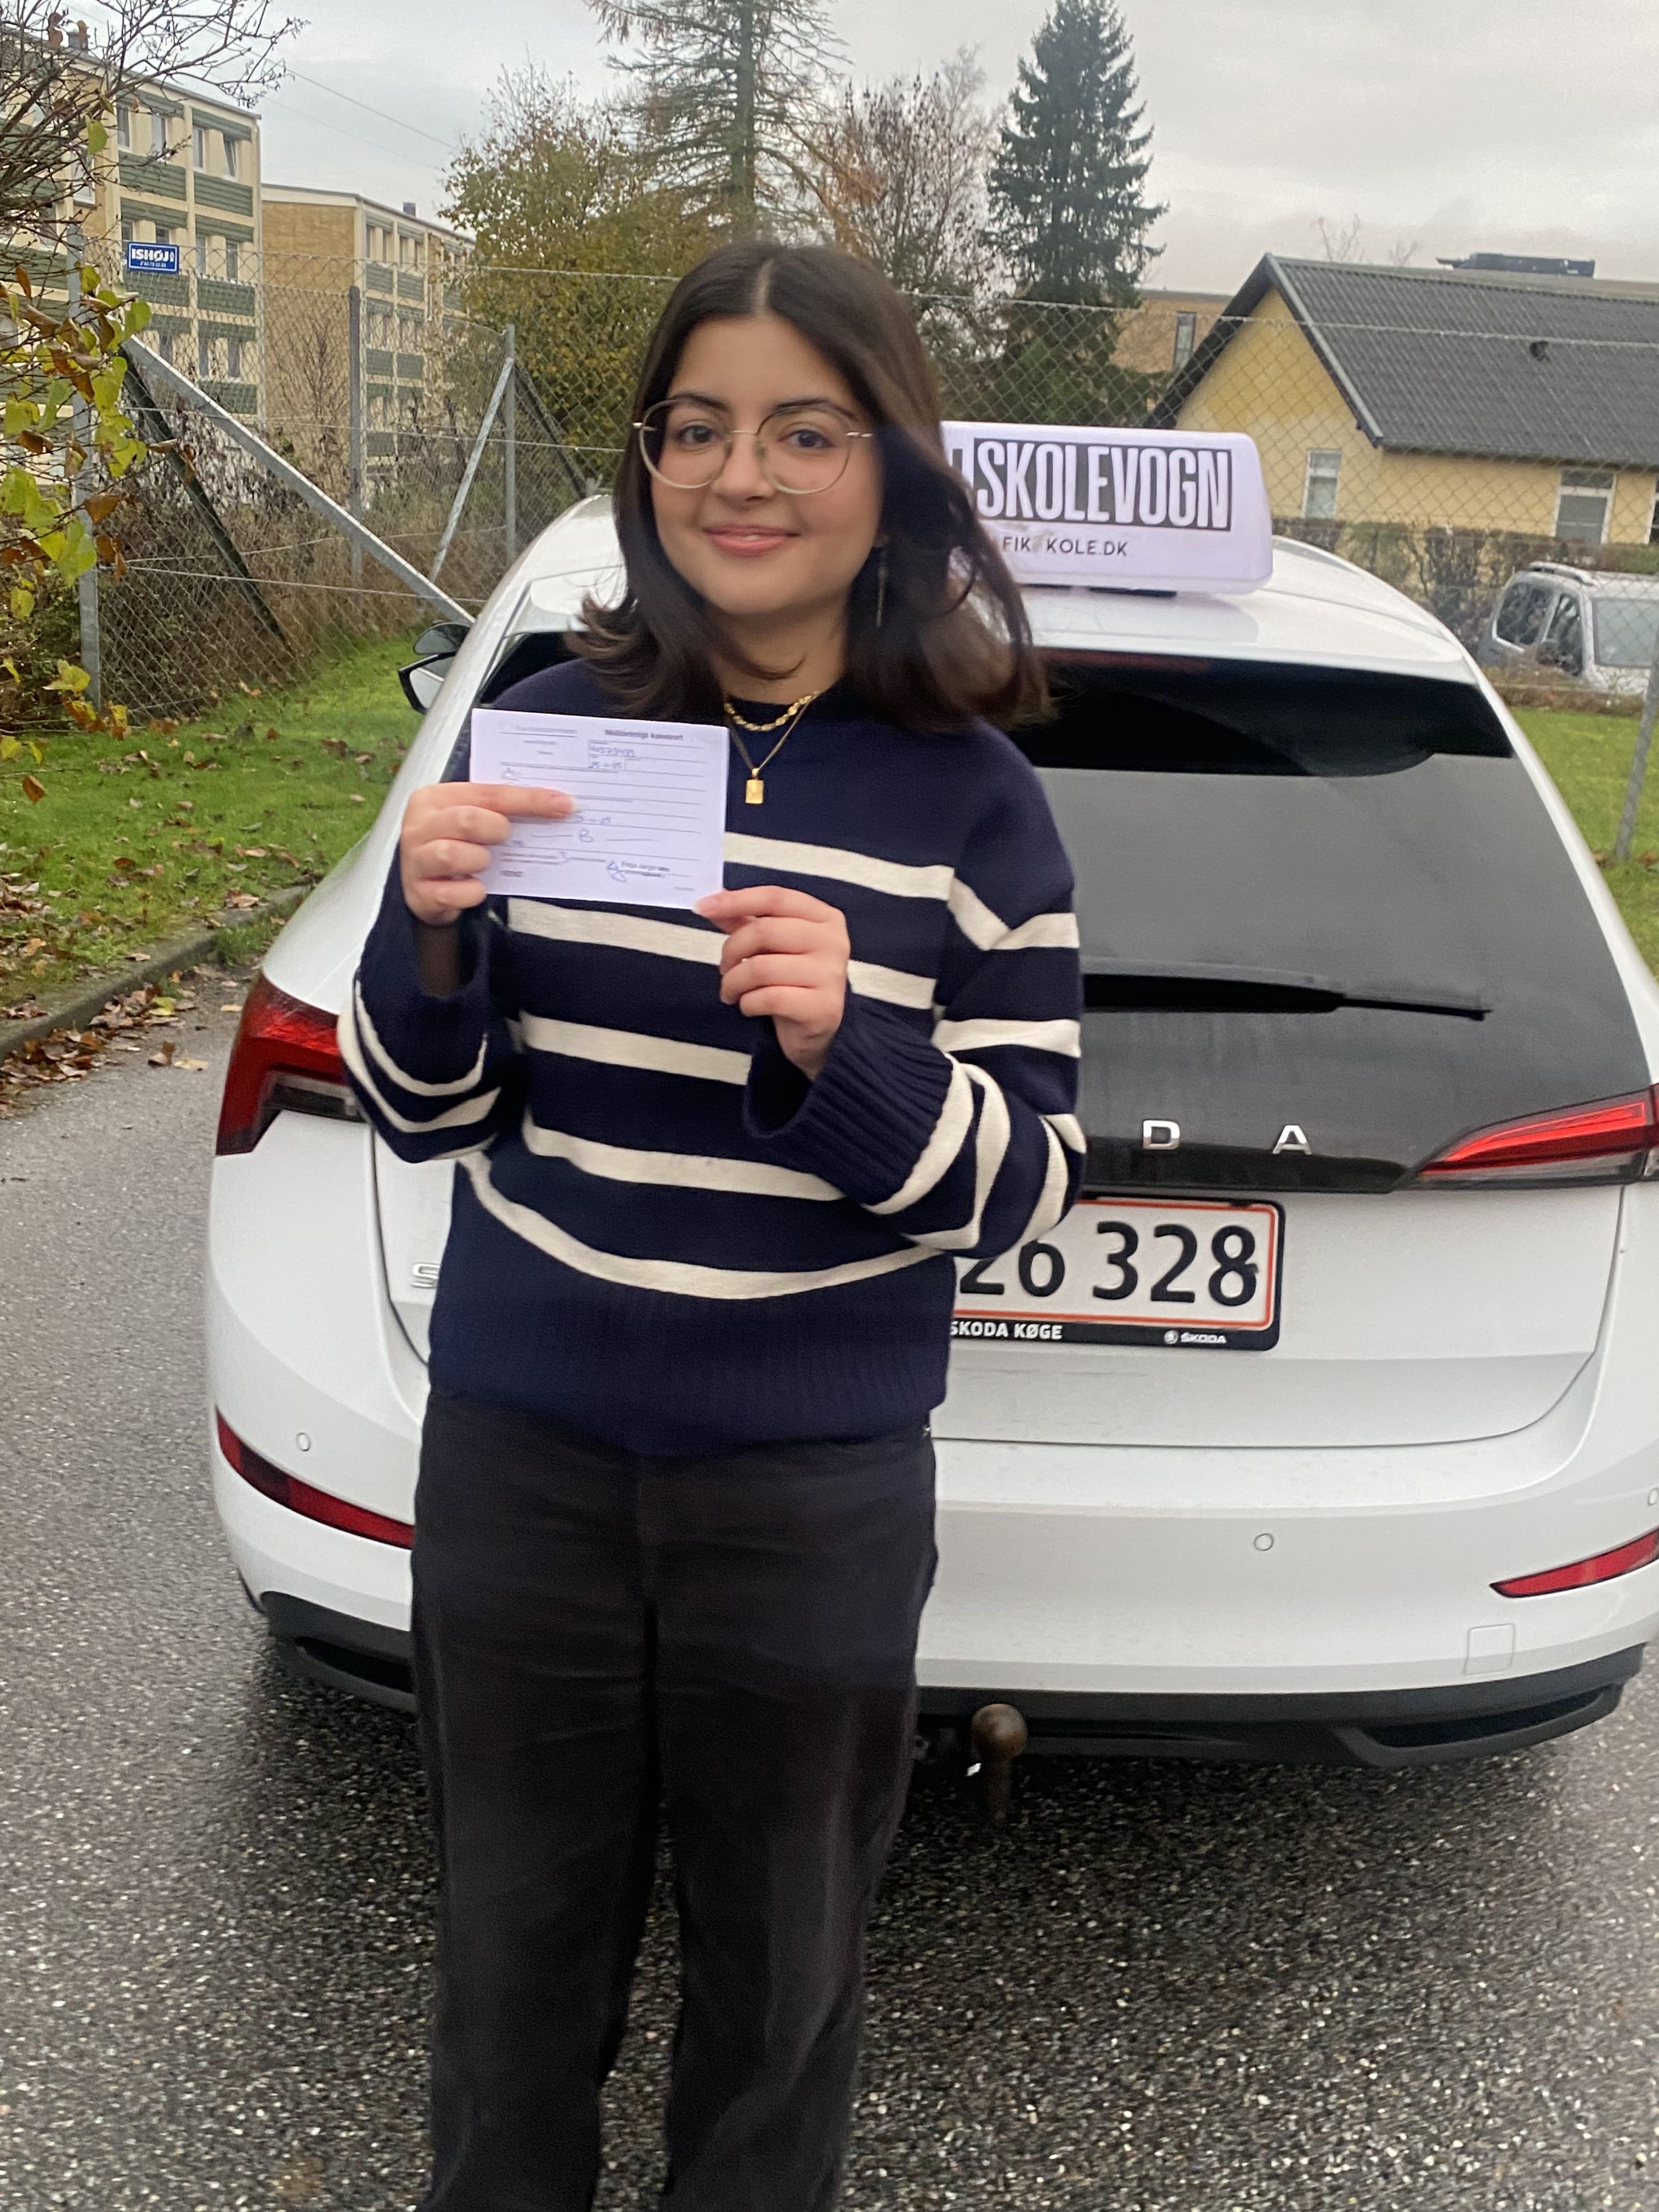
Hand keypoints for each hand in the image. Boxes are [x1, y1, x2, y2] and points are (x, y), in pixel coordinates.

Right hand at [398, 780, 572, 926]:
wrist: (424, 888)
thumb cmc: (453, 845)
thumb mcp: (470, 819)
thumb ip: (499, 810)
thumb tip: (556, 805)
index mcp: (434, 798)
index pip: (488, 793)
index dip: (528, 799)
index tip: (562, 804)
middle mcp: (419, 826)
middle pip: (466, 820)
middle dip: (496, 829)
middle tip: (504, 837)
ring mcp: (415, 860)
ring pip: (452, 855)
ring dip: (480, 860)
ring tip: (484, 863)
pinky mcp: (419, 893)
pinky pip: (452, 893)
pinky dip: (471, 892)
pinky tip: (476, 888)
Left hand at [697, 884, 849, 1079]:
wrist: (818, 1029)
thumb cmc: (794, 982)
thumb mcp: (772, 946)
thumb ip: (746, 920)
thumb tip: (712, 901)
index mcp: (823, 918)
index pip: (775, 897)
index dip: (735, 900)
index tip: (703, 906)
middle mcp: (833, 942)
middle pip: (765, 930)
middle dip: (732, 950)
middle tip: (724, 967)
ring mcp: (831, 975)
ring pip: (761, 967)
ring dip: (733, 982)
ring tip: (732, 991)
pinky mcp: (823, 1007)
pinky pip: (769, 998)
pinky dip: (748, 1003)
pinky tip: (749, 1006)